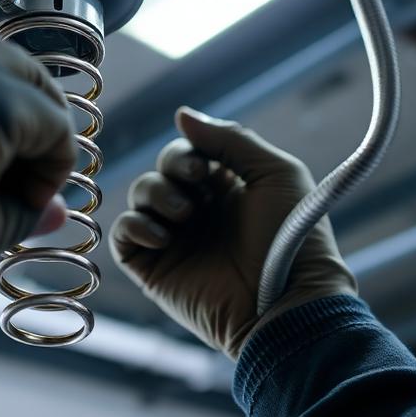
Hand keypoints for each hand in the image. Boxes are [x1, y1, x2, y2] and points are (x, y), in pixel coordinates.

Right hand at [109, 107, 355, 359]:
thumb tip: (181, 114)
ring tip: (185, 215)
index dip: (187, 151)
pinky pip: (123, 234)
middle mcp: (197, 211)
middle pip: (161, 169)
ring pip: (139, 195)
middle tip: (195, 184)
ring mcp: (175, 239)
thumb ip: (230, 139)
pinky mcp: (155, 269)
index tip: (202, 166)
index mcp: (226, 187)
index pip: (189, 152)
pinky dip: (135, 225)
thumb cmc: (292, 238)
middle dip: (172, 169)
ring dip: (156, 194)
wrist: (286, 302)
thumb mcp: (275, 173)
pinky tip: (162, 236)